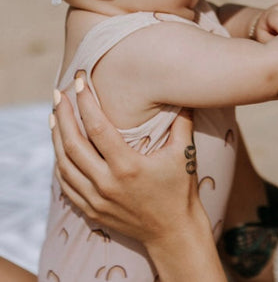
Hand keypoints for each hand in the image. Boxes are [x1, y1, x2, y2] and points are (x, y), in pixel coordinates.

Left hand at [50, 77, 202, 244]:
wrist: (173, 231)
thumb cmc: (181, 190)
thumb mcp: (185, 154)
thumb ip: (182, 122)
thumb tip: (184, 94)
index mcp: (128, 167)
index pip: (98, 128)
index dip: (86, 102)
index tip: (81, 82)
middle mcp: (107, 183)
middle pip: (73, 144)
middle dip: (63, 115)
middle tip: (58, 93)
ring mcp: (96, 199)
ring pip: (64, 164)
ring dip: (56, 137)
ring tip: (55, 116)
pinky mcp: (91, 210)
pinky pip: (66, 184)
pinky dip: (59, 162)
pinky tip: (60, 148)